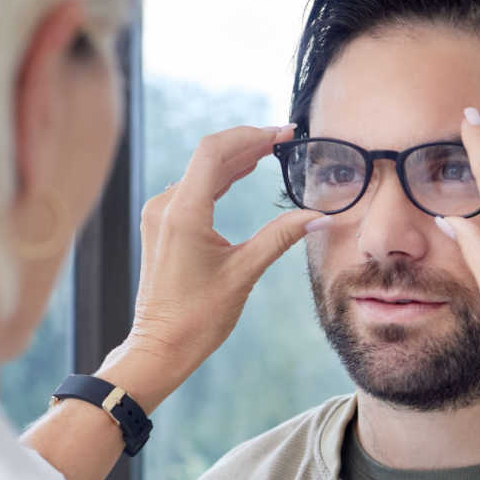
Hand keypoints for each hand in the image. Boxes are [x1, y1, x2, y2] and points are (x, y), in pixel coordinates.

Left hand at [125, 124, 320, 394]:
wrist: (160, 346)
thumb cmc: (198, 317)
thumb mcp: (245, 273)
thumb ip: (281, 237)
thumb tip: (320, 217)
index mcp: (184, 213)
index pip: (215, 152)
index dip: (251, 136)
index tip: (283, 134)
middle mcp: (165, 206)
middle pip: (209, 157)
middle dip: (248, 144)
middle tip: (285, 139)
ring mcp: (160, 215)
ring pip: (201, 172)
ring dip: (235, 160)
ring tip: (270, 151)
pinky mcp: (162, 226)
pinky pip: (192, 189)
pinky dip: (219, 178)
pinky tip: (241, 174)